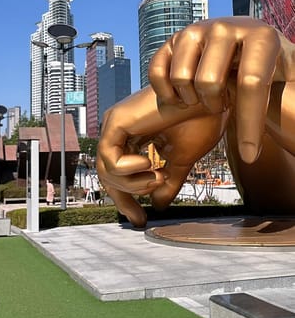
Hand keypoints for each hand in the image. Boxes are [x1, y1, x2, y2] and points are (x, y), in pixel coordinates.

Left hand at [97, 86, 226, 226]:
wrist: (211, 97)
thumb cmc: (200, 119)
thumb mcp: (182, 159)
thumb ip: (168, 181)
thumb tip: (157, 205)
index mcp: (135, 136)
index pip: (119, 174)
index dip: (127, 199)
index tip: (141, 220)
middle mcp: (121, 129)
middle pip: (108, 176)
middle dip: (124, 198)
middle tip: (141, 213)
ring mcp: (116, 124)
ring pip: (106, 171)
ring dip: (132, 184)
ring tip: (157, 176)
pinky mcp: (116, 120)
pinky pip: (108, 159)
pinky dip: (127, 170)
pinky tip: (148, 163)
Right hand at [148, 17, 294, 163]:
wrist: (247, 51)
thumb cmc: (272, 73)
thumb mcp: (291, 81)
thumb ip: (291, 98)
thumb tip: (287, 112)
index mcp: (261, 35)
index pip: (251, 83)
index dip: (250, 123)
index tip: (249, 155)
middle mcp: (225, 27)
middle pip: (209, 81)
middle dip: (215, 106)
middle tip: (222, 106)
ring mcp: (196, 31)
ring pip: (181, 77)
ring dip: (191, 100)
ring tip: (205, 98)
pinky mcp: (173, 39)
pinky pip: (157, 72)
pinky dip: (166, 93)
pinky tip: (183, 97)